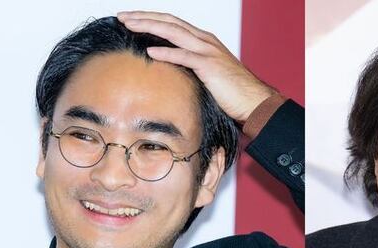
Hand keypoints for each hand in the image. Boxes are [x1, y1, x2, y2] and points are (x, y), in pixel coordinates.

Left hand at [117, 11, 275, 123]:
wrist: (254, 102)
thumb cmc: (234, 93)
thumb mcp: (210, 76)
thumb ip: (192, 69)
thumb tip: (173, 74)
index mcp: (205, 42)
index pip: (173, 24)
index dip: (152, 19)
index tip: (132, 20)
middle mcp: (205, 41)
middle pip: (169, 22)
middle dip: (144, 17)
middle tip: (122, 16)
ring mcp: (208, 51)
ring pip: (173, 32)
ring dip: (149, 26)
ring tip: (129, 25)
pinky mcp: (209, 66)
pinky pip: (184, 56)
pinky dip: (166, 52)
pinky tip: (150, 51)